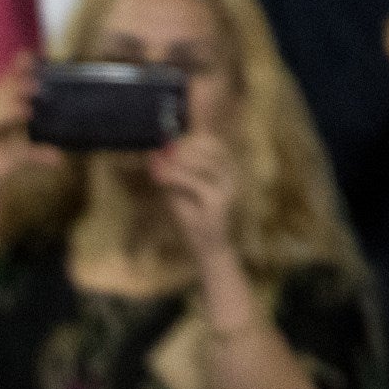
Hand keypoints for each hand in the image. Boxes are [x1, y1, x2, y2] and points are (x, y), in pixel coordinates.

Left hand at [147, 130, 239, 267]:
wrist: (209, 249)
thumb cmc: (195, 220)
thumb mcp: (182, 192)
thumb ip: (172, 172)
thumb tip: (157, 151)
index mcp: (227, 170)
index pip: (213, 142)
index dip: (190, 138)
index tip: (168, 142)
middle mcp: (231, 175)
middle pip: (208, 147)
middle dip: (182, 148)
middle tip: (162, 152)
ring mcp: (227, 187)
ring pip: (199, 162)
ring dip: (176, 162)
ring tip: (159, 168)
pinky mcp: (217, 201)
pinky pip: (192, 181)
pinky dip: (174, 177)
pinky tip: (160, 179)